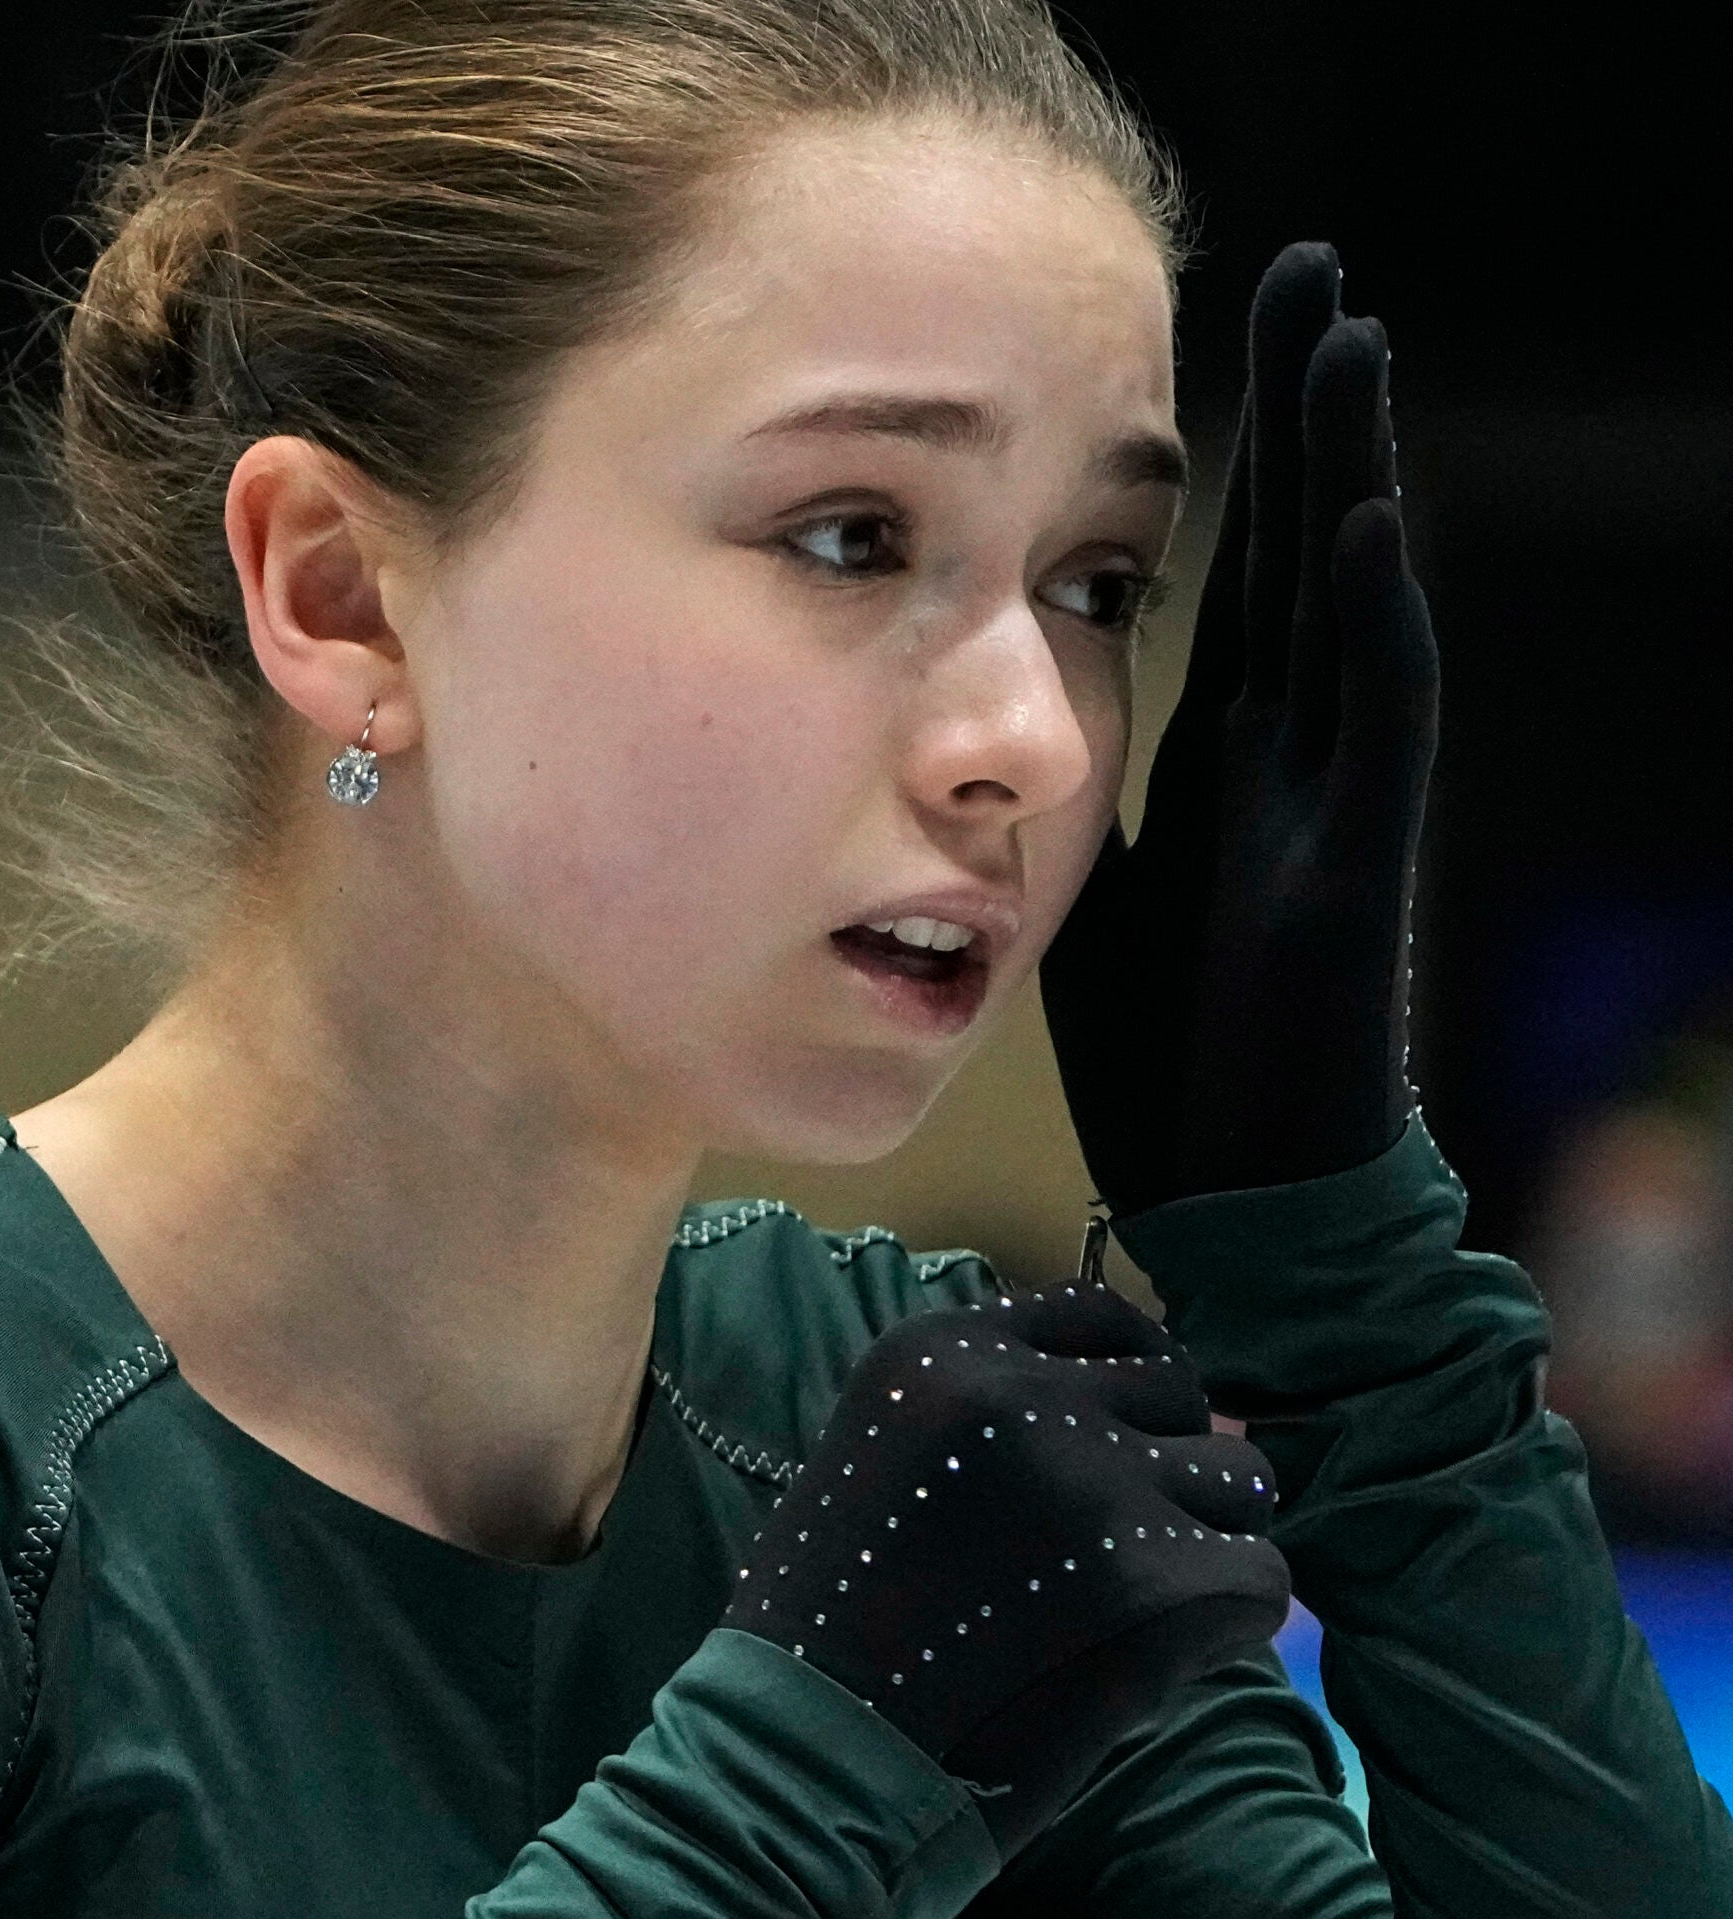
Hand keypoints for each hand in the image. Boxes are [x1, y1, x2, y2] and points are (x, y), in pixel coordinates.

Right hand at [722, 1283, 1288, 1856]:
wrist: (809, 1744)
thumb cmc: (833, 1616)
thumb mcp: (882, 1453)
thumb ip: (988, 1413)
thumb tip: (1148, 1392)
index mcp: (942, 1351)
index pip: (1099, 1317)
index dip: (1126, 1381)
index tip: (1117, 1438)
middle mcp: (1022, 1391)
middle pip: (1178, 1389)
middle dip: (1166, 1460)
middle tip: (1119, 1542)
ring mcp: (1092, 1479)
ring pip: (1239, 1478)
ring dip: (1207, 1536)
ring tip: (1142, 1599)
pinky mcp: (1149, 1578)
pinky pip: (1261, 1577)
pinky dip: (1231, 1623)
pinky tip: (1164, 1657)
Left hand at [1039, 242, 1440, 1217]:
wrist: (1228, 1195)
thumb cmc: (1166, 1059)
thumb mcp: (1086, 897)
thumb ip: (1062, 805)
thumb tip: (992, 730)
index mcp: (1220, 756)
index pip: (1231, 572)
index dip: (1231, 459)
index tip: (1214, 340)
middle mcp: (1286, 754)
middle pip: (1298, 549)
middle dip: (1301, 415)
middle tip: (1303, 273)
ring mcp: (1330, 802)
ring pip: (1353, 602)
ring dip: (1357, 471)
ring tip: (1353, 338)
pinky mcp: (1353, 870)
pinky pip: (1377, 726)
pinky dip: (1375, 624)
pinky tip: (1366, 524)